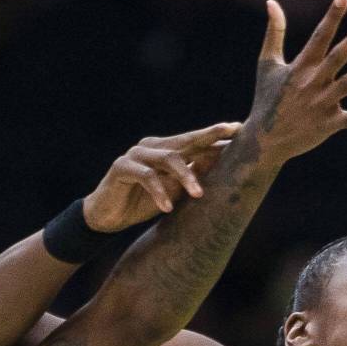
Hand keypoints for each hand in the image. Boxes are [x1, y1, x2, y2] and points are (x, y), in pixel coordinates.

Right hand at [83, 122, 240, 231]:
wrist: (107, 216)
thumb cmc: (143, 202)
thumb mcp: (173, 190)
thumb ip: (192, 175)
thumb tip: (220, 160)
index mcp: (166, 150)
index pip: (195, 141)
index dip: (216, 135)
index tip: (239, 129)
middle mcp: (152, 146)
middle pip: (185, 139)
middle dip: (208, 135)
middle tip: (229, 132)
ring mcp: (136, 154)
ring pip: (168, 157)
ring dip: (185, 175)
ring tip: (198, 194)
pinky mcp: (121, 167)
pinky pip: (146, 177)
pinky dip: (158, 192)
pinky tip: (167, 207)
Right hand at [246, 0, 346, 163]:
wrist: (265, 139)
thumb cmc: (267, 98)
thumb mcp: (267, 64)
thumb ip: (274, 33)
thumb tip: (272, 2)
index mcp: (300, 67)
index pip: (319, 37)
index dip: (332, 17)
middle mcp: (313, 83)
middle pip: (336, 58)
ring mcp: (322, 104)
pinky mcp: (329, 124)